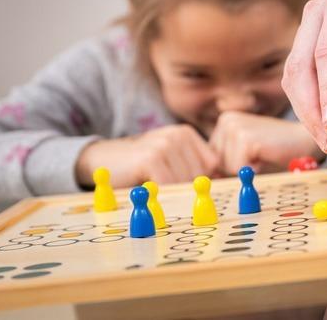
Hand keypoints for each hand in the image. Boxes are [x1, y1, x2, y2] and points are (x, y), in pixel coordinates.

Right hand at [75, 124, 218, 187]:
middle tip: (160, 181)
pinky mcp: (151, 158)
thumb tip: (223, 184)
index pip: (212, 166)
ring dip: (169, 191)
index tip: (179, 181)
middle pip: (199, 177)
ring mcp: (165, 145)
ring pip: (185, 183)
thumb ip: (195, 168)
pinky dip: (158, 193)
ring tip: (152, 180)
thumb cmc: (141, 166)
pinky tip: (145, 183)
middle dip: (183, 188)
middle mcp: (178, 135)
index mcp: (187, 134)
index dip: (197, 181)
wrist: (103, 159)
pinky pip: (168, 187)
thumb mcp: (171, 160)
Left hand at [209, 111, 325, 175]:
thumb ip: (225, 163)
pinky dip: (254, 170)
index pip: (211, 159)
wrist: (304, 142)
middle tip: (259, 155)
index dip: (230, 167)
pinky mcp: (245, 138)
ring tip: (263, 154)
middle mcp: (226, 120)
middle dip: (237, 168)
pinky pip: (239, 169)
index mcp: (224, 122)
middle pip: (217, 164)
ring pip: (227, 168)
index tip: (250, 158)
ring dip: (247, 169)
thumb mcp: (245, 155)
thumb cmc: (276, 151)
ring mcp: (235, 127)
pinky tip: (266, 155)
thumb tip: (208, 178)